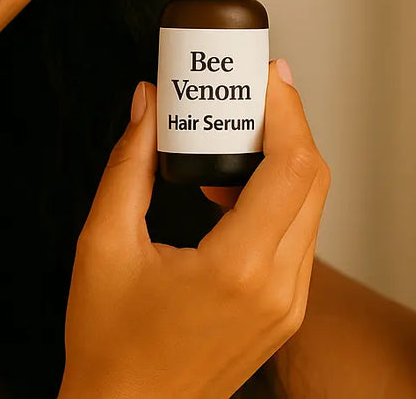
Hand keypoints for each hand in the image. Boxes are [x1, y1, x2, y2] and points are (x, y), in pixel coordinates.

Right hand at [58, 61, 329, 398]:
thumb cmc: (109, 340)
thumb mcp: (102, 241)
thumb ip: (127, 164)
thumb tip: (145, 105)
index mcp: (239, 269)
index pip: (292, 169)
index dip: (286, 111)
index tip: (266, 74)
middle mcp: (279, 288)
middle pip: (313, 181)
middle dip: (287, 122)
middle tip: (251, 87)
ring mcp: (286, 304)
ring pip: (310, 206)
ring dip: (282, 156)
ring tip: (235, 125)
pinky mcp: (281, 310)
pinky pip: (295, 234)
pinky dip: (274, 193)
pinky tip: (228, 180)